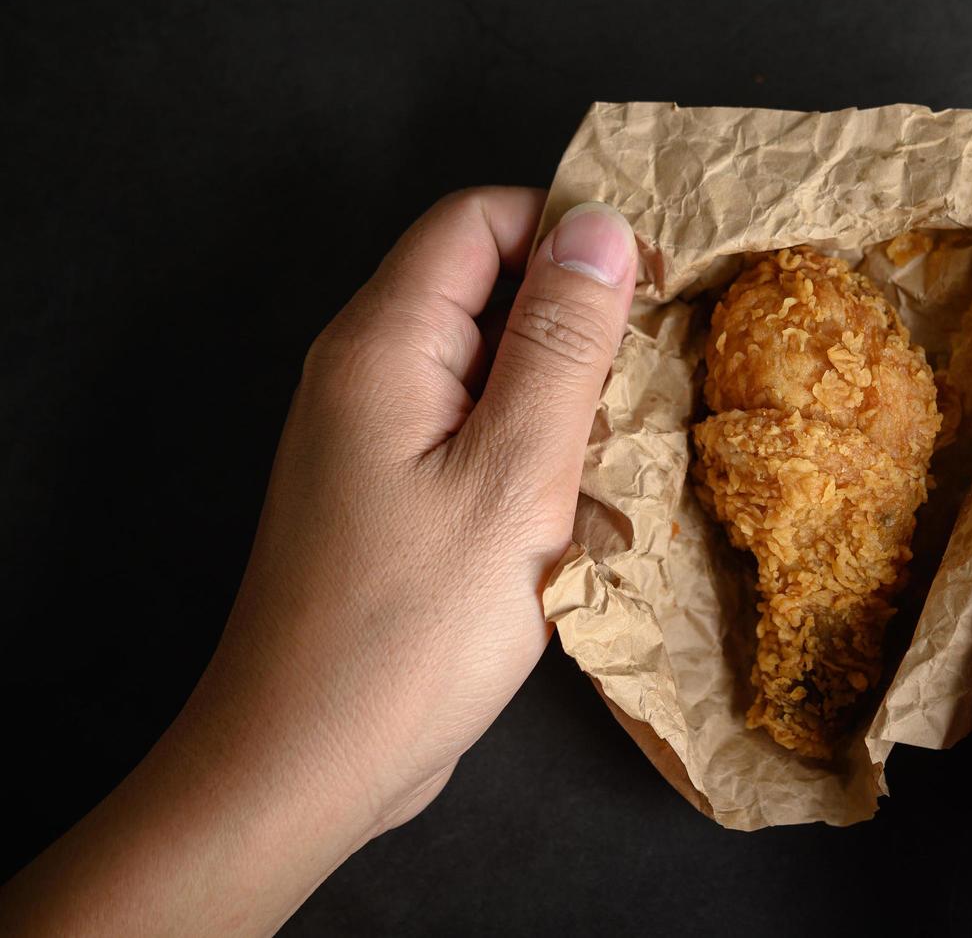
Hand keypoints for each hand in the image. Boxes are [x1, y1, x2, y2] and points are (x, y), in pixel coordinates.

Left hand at [0, 189, 638, 935]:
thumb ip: (561, 343)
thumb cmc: (413, 627)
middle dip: (576, 315)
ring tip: (627, 447)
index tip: (655, 280)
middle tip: (655, 374)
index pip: (478, 219)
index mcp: (384, 343)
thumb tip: (599, 224)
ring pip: (488, 365)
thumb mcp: (513, 474)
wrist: (308, 760)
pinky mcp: (392, 492)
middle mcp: (367, 371)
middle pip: (483, 286)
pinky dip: (534, 446)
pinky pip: (474, 430)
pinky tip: (581, 500)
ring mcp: (375, 436)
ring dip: (563, 391)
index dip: (569, 228)